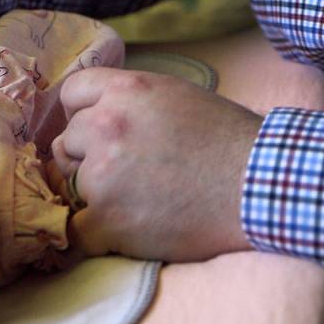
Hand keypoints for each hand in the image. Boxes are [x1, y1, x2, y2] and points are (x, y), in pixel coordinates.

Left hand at [51, 68, 261, 261]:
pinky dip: (95, 233)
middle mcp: (107, 125)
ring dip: (94, 194)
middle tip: (125, 170)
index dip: (82, 112)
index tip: (97, 130)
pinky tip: (123, 229)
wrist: (256, 185)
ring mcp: (103, 174)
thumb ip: (130, 98)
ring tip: (135, 199)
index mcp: (126, 90)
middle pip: (67, 141)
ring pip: (70, 184)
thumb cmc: (224, 138)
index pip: (72, 92)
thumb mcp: (174, 94)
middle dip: (88, 156)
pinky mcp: (108, 220)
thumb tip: (97, 110)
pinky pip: (76, 229)